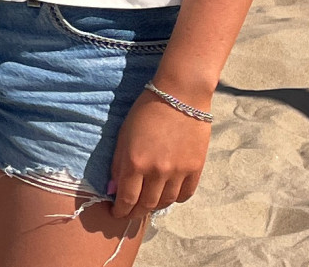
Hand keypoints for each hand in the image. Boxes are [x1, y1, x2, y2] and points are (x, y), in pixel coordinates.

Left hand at [107, 91, 210, 217]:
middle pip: (146, 205)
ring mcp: (179, 172)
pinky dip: (175, 199)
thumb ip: (118, 164)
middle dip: (135, 213)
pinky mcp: (196, 168)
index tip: (116, 213)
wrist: (180, 95)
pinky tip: (168, 195)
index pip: (127, 199)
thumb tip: (113, 189)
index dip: (120, 211)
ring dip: (154, 207)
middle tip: (129, 213)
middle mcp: (157, 172)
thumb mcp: (124, 135)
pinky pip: (185, 194)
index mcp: (136, 163)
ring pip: (166, 202)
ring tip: (147, 204)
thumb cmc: (146, 111)